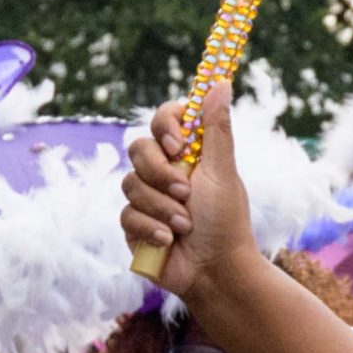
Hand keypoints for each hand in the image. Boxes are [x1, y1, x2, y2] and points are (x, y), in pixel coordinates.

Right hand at [123, 83, 261, 304]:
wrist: (215, 271)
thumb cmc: (225, 222)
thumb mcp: (223, 172)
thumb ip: (217, 128)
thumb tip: (221, 81)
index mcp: (186, 153)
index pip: (162, 118)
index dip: (164, 125)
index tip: (177, 144)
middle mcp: (163, 170)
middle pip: (138, 148)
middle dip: (161, 174)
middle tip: (186, 194)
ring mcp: (145, 197)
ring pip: (131, 184)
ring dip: (162, 207)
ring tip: (185, 226)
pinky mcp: (133, 224)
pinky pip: (127, 214)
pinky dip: (151, 228)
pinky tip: (169, 242)